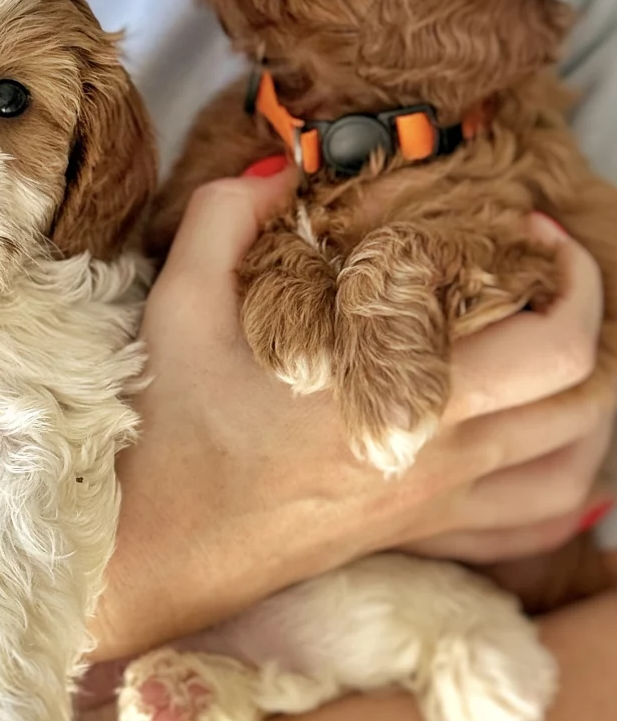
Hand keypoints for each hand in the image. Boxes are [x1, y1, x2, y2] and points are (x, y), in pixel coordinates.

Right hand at [94, 169, 613, 656]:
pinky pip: (527, 528)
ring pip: (573, 467)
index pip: (552, 344)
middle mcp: (436, 454)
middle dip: (590, 323)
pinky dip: (563, 493)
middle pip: (583, 401)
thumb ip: (229, 216)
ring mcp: (431, 505)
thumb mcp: (180, 302)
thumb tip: (285, 172)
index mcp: (397, 393)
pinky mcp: (412, 538)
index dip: (570, 275)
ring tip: (558, 353)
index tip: (530, 230)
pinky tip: (548, 454)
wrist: (148, 549)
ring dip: (588, 405)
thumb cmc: (167, 429)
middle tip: (548, 278)